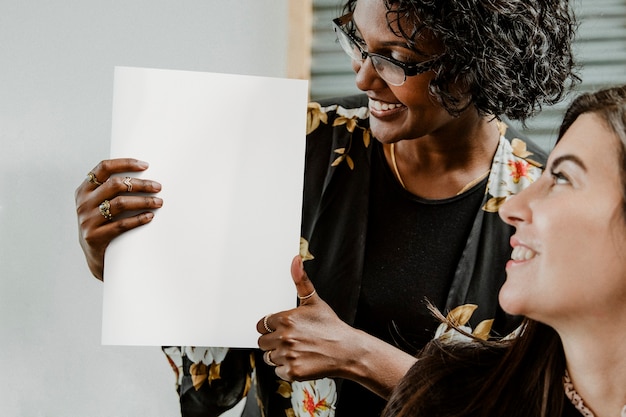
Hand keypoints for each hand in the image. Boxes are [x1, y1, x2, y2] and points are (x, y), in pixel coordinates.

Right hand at [75, 158, 162, 279]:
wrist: (95, 257)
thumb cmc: (104, 224)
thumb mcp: (100, 204)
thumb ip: (112, 190)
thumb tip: (145, 173)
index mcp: (84, 190)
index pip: (103, 168)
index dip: (125, 163)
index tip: (146, 165)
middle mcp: (83, 203)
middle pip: (115, 185)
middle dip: (140, 184)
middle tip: (158, 187)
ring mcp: (87, 220)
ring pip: (120, 204)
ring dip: (143, 201)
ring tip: (159, 202)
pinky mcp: (94, 237)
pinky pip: (121, 225)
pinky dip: (138, 219)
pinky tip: (150, 216)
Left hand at [256, 256, 417, 397]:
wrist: (347, 350)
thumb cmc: (330, 326)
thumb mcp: (314, 301)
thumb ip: (300, 282)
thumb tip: (295, 259)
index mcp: (285, 319)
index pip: (262, 325)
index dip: (272, 327)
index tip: (284, 329)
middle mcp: (284, 337)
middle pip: (262, 342)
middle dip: (274, 342)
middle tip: (293, 341)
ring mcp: (288, 355)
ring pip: (269, 357)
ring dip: (280, 356)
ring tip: (299, 350)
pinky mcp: (292, 371)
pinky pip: (278, 371)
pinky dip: (288, 368)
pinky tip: (302, 360)